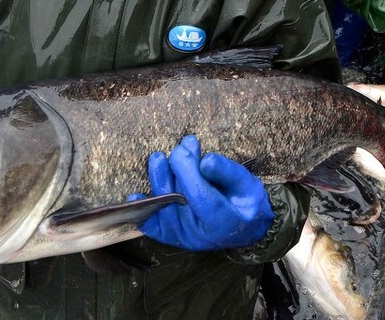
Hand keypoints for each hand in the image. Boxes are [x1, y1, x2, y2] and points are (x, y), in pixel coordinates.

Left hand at [136, 135, 272, 250]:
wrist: (246, 228)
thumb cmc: (247, 203)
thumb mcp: (248, 183)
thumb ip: (227, 171)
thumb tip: (205, 160)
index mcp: (222, 220)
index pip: (197, 194)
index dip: (187, 168)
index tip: (184, 146)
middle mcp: (199, 233)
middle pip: (177, 199)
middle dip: (174, 169)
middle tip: (180, 147)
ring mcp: (184, 238)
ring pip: (163, 208)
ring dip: (159, 180)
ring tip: (159, 159)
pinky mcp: (173, 238)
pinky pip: (153, 226)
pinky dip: (144, 211)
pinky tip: (136, 196)